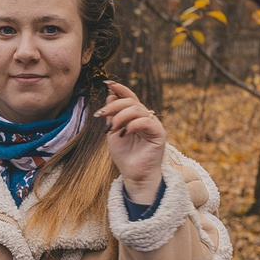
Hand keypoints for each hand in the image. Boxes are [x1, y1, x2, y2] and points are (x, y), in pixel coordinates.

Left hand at [97, 80, 166, 204]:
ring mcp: (153, 125)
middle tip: (101, 114)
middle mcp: (145, 118)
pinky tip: (124, 133)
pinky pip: (146, 121)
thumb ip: (112, 115)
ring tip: (112, 128)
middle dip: (114, 105)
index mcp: (135, 116)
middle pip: (131, 101)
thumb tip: (110, 94)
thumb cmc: (124, 156)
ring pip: (137, 109)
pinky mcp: (159, 134)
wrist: (134, 175)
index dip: (119, 88)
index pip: (129, 97)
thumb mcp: (113, 132)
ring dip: (121, 116)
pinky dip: (133, 124)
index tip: (106, 83)